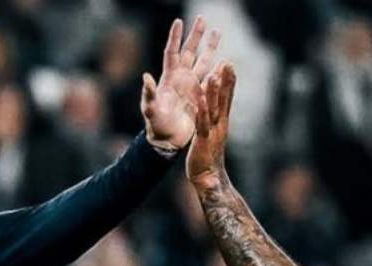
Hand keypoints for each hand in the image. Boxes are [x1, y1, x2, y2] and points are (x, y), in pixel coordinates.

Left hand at [141, 17, 219, 152]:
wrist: (167, 140)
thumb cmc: (156, 124)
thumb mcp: (150, 109)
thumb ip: (149, 93)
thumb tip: (146, 77)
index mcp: (169, 78)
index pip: (172, 52)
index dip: (175, 37)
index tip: (179, 21)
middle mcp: (181, 78)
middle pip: (190, 51)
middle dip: (196, 35)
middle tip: (203, 18)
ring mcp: (191, 86)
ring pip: (203, 61)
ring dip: (210, 47)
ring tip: (217, 32)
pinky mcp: (199, 95)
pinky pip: (210, 79)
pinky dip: (217, 70)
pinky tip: (225, 60)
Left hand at [186, 61, 234, 189]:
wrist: (209, 180)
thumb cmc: (209, 159)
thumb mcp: (213, 137)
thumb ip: (215, 123)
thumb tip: (217, 111)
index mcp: (221, 122)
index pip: (226, 99)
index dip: (228, 82)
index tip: (229, 65)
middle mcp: (220, 125)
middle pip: (223, 99)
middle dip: (225, 81)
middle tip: (227, 62)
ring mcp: (212, 132)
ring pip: (213, 108)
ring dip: (213, 92)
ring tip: (213, 75)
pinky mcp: (202, 140)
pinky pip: (202, 123)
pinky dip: (201, 111)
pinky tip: (200, 100)